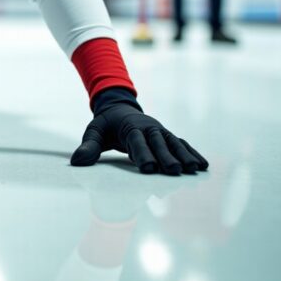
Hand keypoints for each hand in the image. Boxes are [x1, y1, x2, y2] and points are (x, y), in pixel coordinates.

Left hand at [71, 88, 207, 174]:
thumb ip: (88, 146)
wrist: (119, 108)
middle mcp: (148, 128)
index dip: (143, 154)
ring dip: (185, 155)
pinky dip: (192, 153)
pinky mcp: (167, 135)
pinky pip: (181, 143)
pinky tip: (203, 165)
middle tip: (176, 172)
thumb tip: (77, 161)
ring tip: (196, 169)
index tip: (148, 168)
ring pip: (173, 143)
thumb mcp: (94, 132)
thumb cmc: (106, 125)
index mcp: (130, 127)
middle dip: (167, 157)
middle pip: (158, 143)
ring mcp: (160, 131)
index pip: (136, 142)